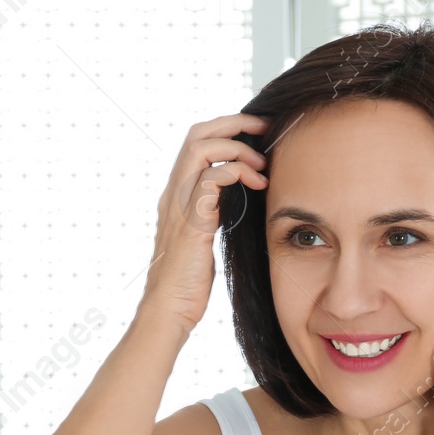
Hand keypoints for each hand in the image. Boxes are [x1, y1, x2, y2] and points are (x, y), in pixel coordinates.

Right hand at [137, 113, 268, 332]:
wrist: (169, 310)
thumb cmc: (188, 282)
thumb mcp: (203, 236)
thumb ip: (213, 211)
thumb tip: (239, 196)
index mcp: (177, 194)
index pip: (196, 142)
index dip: (227, 129)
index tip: (257, 133)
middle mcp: (174, 193)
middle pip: (197, 134)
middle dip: (235, 124)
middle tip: (264, 129)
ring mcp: (179, 205)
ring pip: (202, 149)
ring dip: (238, 149)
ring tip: (262, 165)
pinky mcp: (191, 221)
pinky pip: (211, 179)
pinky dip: (237, 172)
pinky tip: (257, 186)